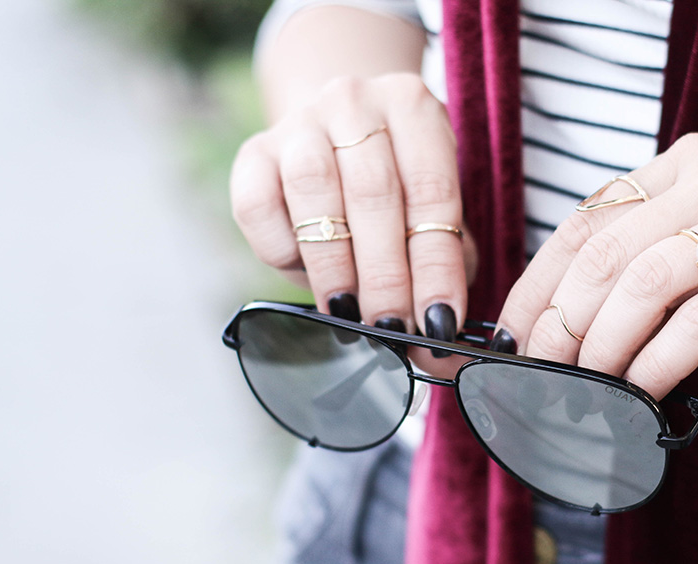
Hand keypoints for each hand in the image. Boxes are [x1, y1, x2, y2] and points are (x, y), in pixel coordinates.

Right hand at [230, 73, 477, 368]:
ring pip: (315, 194)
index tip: (440, 321)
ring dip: (335, 267)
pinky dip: (282, 249)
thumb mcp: (433, 204)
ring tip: (350, 314)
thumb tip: (440, 326)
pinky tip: (304, 273)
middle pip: (374, 194)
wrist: (335, 134)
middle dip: (386, 275)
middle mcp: (354, 101)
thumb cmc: (398, 185)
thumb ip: (444, 254)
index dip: (436, 266)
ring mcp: (299, 121)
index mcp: (413, 106)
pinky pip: (259, 206)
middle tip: (393, 329)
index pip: (433, 193)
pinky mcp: (252, 151)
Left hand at [496, 133, 697, 399]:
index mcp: (683, 166)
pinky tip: (640, 394)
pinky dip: (657, 363)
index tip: (513, 340)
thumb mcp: (693, 274)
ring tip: (588, 389)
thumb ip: (630, 284)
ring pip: (647, 281)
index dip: (538, 285)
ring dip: (603, 346)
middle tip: (543, 376)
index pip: (585, 222)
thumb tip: (544, 336)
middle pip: (606, 251)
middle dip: (561, 324)